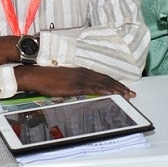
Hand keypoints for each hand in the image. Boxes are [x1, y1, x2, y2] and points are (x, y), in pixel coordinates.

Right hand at [15, 65, 135, 98]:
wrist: (36, 73)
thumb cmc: (46, 75)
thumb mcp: (63, 77)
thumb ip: (73, 80)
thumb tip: (79, 87)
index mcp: (80, 70)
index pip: (101, 76)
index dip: (113, 82)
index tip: (123, 87)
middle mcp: (83, 73)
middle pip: (106, 80)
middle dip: (120, 87)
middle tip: (131, 94)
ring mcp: (80, 79)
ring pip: (103, 84)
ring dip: (116, 90)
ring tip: (127, 95)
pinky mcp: (75, 86)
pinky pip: (94, 89)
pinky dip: (105, 91)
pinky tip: (112, 94)